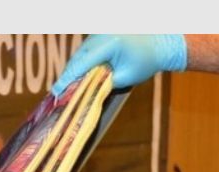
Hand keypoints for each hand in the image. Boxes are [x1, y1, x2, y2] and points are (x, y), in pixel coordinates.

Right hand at [52, 34, 187, 95]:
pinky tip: (78, 74)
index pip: (82, 64)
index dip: (68, 79)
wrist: (162, 41)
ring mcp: (101, 32)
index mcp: (108, 43)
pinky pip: (88, 49)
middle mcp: (101, 34)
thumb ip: (106, 84)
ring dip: (74, 69)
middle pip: (78, 57)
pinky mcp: (102, 33)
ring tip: (66, 86)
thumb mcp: (126, 77)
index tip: (57, 92)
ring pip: (81, 53)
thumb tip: (87, 91)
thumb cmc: (147, 61)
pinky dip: (82, 61)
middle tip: (59, 93)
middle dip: (68, 75)